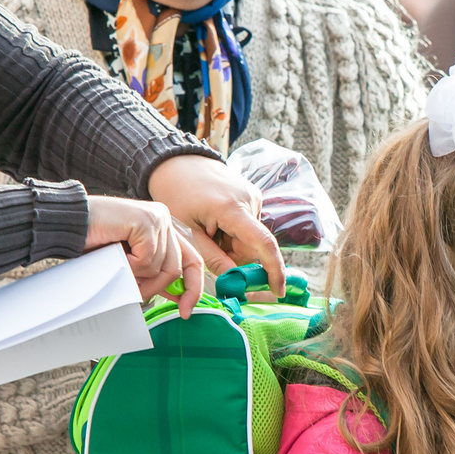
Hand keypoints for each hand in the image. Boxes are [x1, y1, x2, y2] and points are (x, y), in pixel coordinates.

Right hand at [85, 195, 208, 314]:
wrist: (68, 224)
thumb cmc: (94, 241)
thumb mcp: (130, 262)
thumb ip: (152, 272)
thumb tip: (176, 295)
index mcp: (164, 227)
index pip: (192, 259)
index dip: (193, 286)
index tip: (186, 311)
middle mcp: (164, 219)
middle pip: (177, 267)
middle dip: (156, 288)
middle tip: (136, 294)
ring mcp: (157, 218)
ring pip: (160, 266)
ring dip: (136, 274)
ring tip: (117, 264)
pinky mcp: (146, 220)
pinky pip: (147, 259)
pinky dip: (130, 265)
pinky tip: (115, 253)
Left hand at [146, 154, 285, 294]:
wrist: (177, 162)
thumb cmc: (176, 194)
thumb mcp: (188, 231)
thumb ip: (212, 257)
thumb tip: (233, 279)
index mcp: (232, 208)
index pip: (264, 243)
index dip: (274, 270)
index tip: (278, 291)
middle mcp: (250, 199)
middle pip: (252, 246)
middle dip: (232, 256)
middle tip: (208, 247)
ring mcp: (253, 195)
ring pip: (249, 238)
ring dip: (231, 243)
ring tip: (208, 228)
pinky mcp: (252, 195)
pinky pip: (248, 226)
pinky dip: (232, 231)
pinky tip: (216, 220)